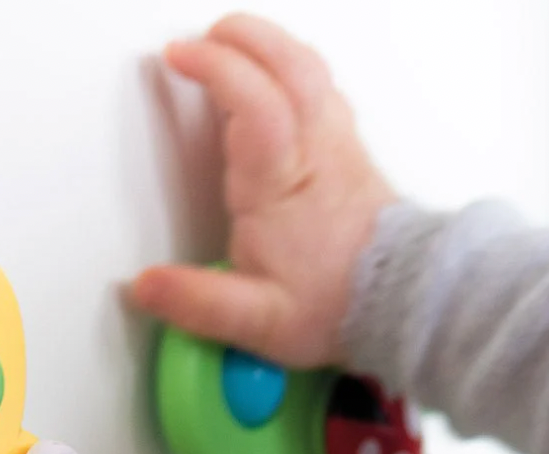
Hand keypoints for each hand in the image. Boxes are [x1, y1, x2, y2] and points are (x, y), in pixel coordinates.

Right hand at [133, 13, 395, 368]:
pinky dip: (293, 68)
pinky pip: (324, 88)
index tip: (177, 57)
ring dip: (269, 46)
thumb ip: (199, 303)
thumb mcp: (258, 322)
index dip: (214, 67)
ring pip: (310, 70)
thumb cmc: (338, 306)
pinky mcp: (351, 151)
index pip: (254, 101)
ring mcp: (338, 146)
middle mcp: (315, 153)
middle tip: (201, 41)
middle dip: (240, 38)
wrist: (401, 304)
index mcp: (283, 185)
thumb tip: (147, 287)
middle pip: (288, 65)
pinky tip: (277, 79)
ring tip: (232, 45)